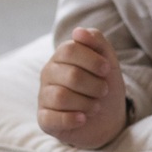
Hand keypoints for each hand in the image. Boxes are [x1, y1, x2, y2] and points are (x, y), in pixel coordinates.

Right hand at [37, 28, 127, 148]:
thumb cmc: (104, 84)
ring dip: (87, 104)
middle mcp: (48, 73)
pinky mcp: (44, 119)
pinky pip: (52, 118)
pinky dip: (72, 119)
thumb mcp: (107, 60)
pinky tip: (83, 118)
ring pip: (61, 97)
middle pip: (71, 75)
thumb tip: (78, 31)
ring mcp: (44, 96)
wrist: (108, 117)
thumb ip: (96, 41)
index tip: (107, 70)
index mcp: (61, 56)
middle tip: (103, 91)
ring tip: (95, 106)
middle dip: (95, 85)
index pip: (69, 50)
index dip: (92, 60)